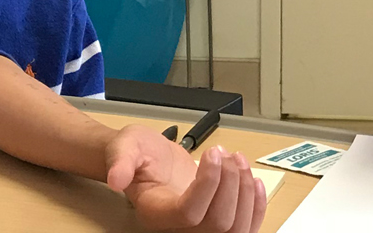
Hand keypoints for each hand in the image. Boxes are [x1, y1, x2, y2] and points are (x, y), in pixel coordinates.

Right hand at [104, 128, 266, 232]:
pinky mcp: (216, 221)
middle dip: (230, 182)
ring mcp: (200, 229)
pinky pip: (245, 227)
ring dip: (245, 191)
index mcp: (156, 213)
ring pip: (236, 229)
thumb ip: (120, 161)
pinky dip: (256, 205)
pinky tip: (254, 180)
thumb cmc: (136, 153)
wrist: (147, 159)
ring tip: (238, 160)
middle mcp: (179, 228)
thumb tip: (116, 178)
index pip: (190, 213)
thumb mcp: (125, 147)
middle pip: (218, 223)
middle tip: (226, 153)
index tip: (213, 152)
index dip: (208, 183)